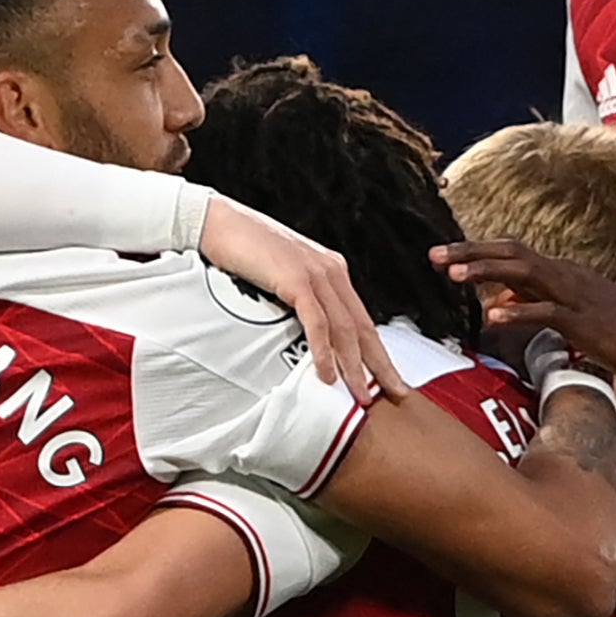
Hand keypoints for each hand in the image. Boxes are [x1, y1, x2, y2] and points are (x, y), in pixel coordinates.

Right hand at [199, 197, 406, 398]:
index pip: (362, 319)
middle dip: (381, 364)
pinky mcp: (296, 280)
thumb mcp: (284, 276)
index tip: (389, 378)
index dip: (378, 351)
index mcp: (333, 271)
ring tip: (362, 395)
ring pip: (345, 329)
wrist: (218, 222)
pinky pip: (317, 323)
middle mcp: (332, 271)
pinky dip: (323, 351)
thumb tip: (311, 332)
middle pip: (363, 327)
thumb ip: (303, 298)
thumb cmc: (245, 249)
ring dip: (354, 366)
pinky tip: (327, 374)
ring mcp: (316, 274)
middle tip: (397, 393)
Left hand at [437, 240, 615, 383]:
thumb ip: (537, 303)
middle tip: (434, 255)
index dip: (479, 252)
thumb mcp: (575, 314)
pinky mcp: (584, 321)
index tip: (446, 255)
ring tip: (452, 275)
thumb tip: (502, 302)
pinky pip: (546, 311)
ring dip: (486, 272)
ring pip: (524, 273)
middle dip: (471, 252)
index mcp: (565, 274)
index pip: (515, 253)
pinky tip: (492, 315)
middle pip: (512, 253)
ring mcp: (576, 296)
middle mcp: (568, 276)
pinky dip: (518, 310)